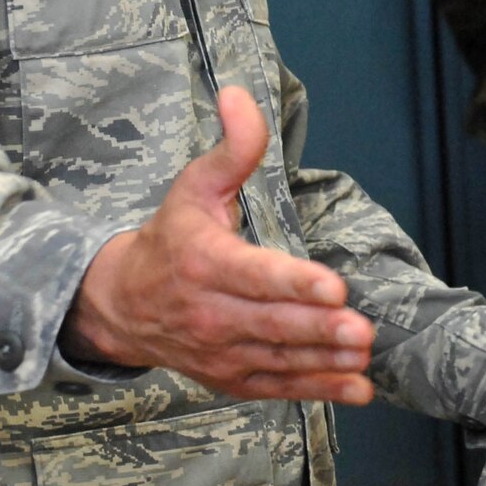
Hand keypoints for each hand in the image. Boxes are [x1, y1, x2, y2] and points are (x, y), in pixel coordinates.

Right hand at [60, 86, 378, 404]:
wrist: (121, 305)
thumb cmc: (170, 239)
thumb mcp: (195, 185)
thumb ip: (231, 146)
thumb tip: (239, 95)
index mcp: (205, 262)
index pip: (254, 275)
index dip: (293, 282)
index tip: (331, 284)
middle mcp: (211, 313)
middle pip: (271, 323)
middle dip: (318, 327)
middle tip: (360, 327)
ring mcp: (221, 352)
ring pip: (279, 358)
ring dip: (324, 360)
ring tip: (363, 355)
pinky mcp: (232, 378)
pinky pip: (278, 388)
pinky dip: (318, 391)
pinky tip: (358, 389)